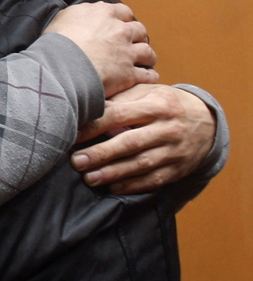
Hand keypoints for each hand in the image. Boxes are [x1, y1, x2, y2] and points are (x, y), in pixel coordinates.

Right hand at [43, 2, 157, 96]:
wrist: (60, 67)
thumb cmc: (56, 44)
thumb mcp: (62, 18)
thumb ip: (78, 14)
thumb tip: (81, 15)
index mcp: (104, 14)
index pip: (123, 11)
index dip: (122, 19)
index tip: (119, 25)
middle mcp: (120, 31)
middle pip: (139, 30)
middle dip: (137, 36)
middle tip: (131, 44)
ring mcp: (127, 52)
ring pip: (148, 51)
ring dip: (147, 56)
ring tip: (143, 61)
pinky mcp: (129, 74)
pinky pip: (147, 75)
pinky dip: (149, 76)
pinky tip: (146, 78)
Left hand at [71, 84, 215, 194]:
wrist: (208, 121)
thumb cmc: (165, 104)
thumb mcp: (148, 93)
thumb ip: (121, 99)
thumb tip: (87, 106)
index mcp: (155, 105)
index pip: (118, 114)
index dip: (94, 126)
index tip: (72, 135)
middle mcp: (167, 128)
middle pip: (130, 142)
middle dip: (101, 154)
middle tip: (76, 162)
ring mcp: (174, 150)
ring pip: (141, 164)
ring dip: (113, 173)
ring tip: (90, 178)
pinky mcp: (178, 168)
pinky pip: (154, 179)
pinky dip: (132, 185)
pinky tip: (113, 188)